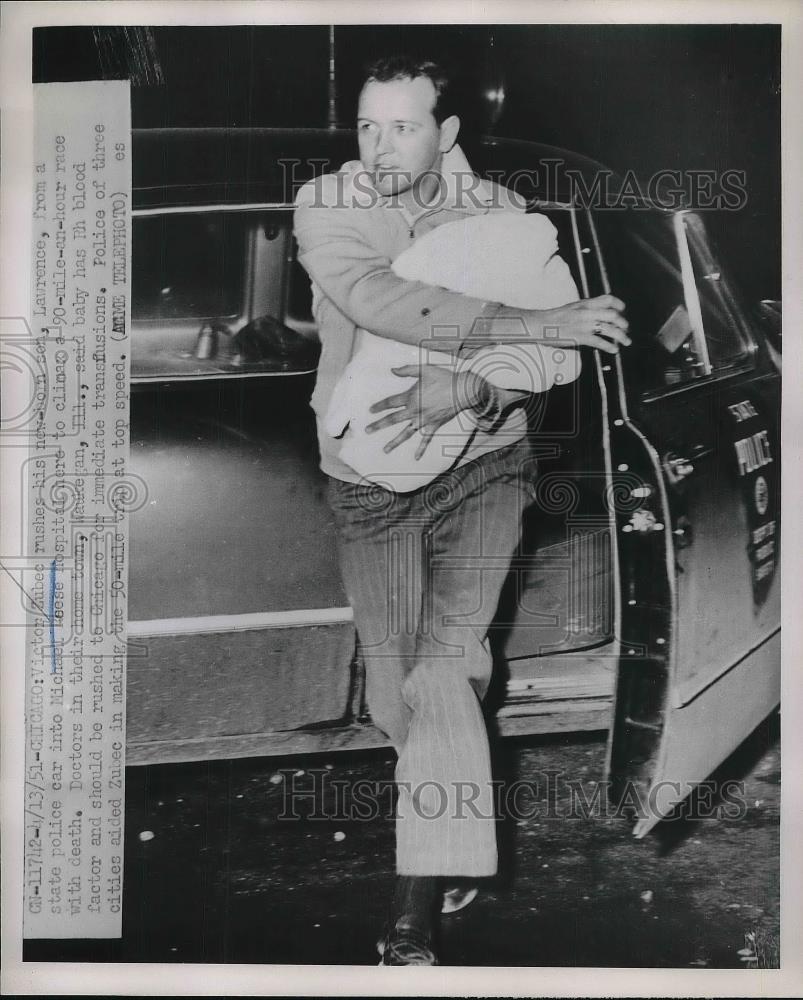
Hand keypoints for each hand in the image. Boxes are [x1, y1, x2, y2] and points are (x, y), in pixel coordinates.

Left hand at [365, 364, 481, 458]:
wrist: (462, 390)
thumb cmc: (444, 378)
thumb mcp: (424, 369)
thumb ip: (407, 370)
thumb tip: (392, 370)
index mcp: (410, 397)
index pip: (390, 403)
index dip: (379, 406)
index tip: (369, 411)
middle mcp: (414, 411)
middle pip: (393, 419)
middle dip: (379, 425)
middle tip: (367, 431)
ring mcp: (423, 421)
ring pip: (406, 433)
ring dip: (395, 441)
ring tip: (385, 450)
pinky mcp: (434, 426)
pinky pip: (426, 439)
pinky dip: (421, 449)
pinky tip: (416, 458)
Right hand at [524, 294, 630, 353]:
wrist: (540, 325)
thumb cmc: (554, 318)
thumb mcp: (572, 308)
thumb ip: (585, 309)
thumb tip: (597, 313)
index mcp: (585, 303)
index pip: (608, 299)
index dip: (619, 304)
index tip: (623, 310)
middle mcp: (587, 312)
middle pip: (613, 315)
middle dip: (623, 323)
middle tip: (626, 329)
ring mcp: (585, 325)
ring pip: (610, 329)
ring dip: (621, 336)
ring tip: (626, 341)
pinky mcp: (581, 337)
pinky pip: (600, 342)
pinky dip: (609, 346)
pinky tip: (614, 350)